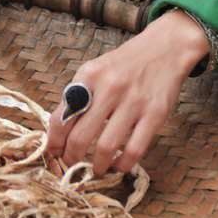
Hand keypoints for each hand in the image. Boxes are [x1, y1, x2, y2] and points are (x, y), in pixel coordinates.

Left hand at [45, 10, 209, 174]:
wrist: (164, 49)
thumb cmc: (124, 65)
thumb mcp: (95, 71)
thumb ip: (77, 96)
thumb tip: (58, 133)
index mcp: (89, 75)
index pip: (62, 116)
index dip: (54, 142)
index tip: (52, 153)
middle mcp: (109, 87)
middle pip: (80, 136)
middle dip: (72, 158)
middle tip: (72, 165)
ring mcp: (133, 101)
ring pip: (106, 147)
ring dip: (98, 166)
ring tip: (96, 168)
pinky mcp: (155, 114)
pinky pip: (134, 150)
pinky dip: (123, 164)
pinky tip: (118, 164)